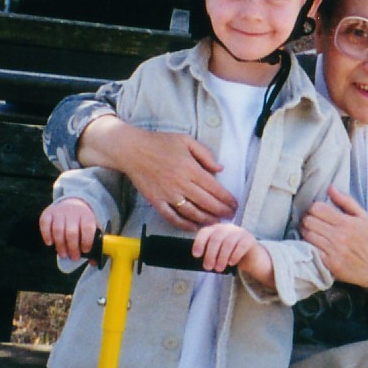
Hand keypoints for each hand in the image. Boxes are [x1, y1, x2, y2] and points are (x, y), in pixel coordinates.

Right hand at [39, 199, 97, 261]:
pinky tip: (50, 243)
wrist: (72, 204)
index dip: (86, 241)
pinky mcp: (48, 212)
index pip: (87, 228)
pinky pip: (45, 224)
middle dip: (72, 248)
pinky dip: (46, 235)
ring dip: (60, 245)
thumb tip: (94, 262)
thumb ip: (95, 243)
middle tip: (74, 257)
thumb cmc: (83, 222)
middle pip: (71, 232)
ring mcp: (60, 211)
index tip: (85, 251)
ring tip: (63, 254)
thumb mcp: (93, 227)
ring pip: (58, 230)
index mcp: (86, 215)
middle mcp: (73, 211)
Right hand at [79, 116, 236, 230]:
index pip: (214, 188)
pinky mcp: (156, 201)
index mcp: (189, 168)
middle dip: (221, 211)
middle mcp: (180, 183)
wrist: (132, 150)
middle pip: (206, 203)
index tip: (234, 204)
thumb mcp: (185, 140)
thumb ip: (205, 154)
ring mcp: (168, 194)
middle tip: (231, 216)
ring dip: (207, 220)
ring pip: (192, 213)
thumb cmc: (159, 142)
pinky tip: (194, 227)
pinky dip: (184, 224)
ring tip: (217, 223)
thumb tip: (220, 169)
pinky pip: (172, 217)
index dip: (226, 199)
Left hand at [192, 224, 272, 285]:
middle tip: (208, 267)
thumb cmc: (230, 255)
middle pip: (216, 238)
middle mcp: (227, 228)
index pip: (205, 232)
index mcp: (216, 229)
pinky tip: (231, 263)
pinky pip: (241, 246)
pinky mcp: (249, 239)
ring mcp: (239, 232)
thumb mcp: (218, 253)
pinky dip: (234, 255)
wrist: (251, 257)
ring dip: (221, 257)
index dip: (199, 242)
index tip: (196, 255)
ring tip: (219, 269)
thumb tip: (200, 260)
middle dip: (210, 254)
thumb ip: (209, 253)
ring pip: (228, 242)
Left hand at [299, 185, 367, 287]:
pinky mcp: (329, 263)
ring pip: (307, 234)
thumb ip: (346, 200)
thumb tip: (330, 188)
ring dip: (304, 231)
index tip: (313, 211)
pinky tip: (311, 243)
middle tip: (308, 220)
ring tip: (308, 231)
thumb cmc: (367, 240)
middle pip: (309, 221)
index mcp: (346, 222)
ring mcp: (334, 250)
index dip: (312, 208)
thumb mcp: (362, 217)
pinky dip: (307, 245)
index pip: (318, 208)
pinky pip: (310, 249)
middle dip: (306, 219)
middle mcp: (339, 236)